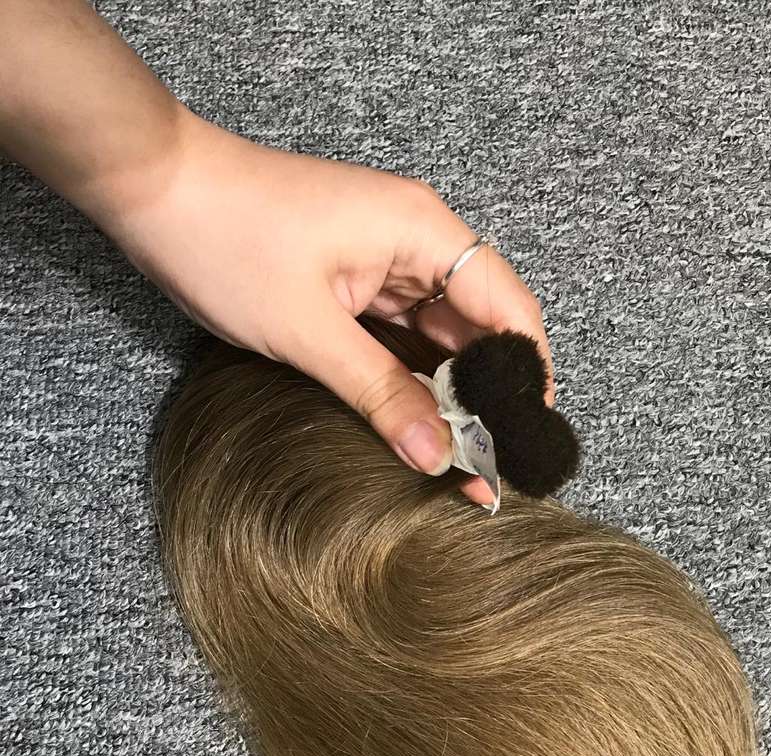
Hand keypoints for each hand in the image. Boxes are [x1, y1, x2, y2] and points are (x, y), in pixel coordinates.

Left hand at [100, 109, 553, 504]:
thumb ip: (381, 393)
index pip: (509, 308)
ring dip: (452, 389)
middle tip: (491, 460)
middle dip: (489, 393)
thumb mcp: (309, 331)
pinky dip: (415, 374)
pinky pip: (407, 331)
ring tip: (461, 450)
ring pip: (444, 334)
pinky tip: (420, 417)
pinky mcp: (361, 276)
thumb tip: (436, 454)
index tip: (527, 436)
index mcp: (424, 232)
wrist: (154, 191)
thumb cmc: (226, 239)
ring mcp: (390, 258)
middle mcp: (419, 241)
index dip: (527, 374)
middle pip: (481, 325)